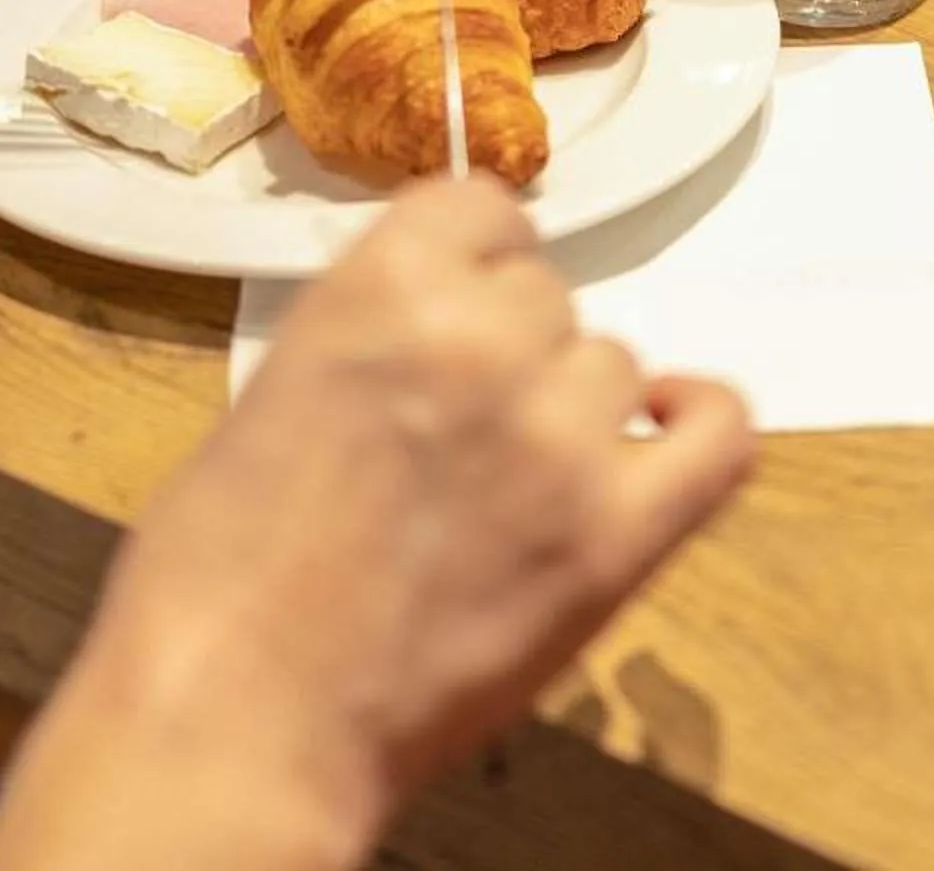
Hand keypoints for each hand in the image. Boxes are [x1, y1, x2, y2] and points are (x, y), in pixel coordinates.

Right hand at [0, 180, 754, 870]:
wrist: (240, 724)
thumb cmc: (215, 583)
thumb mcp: (272, 395)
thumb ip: (373, 339)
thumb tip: (431, 335)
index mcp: (386, 288)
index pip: (483, 209)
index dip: (472, 261)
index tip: (459, 304)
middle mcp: (486, 339)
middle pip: (546, 298)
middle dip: (507, 351)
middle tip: (456, 434)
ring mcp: (563, 436)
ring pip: (612, 367)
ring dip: (570, 410)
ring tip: (505, 484)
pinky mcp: (618, 534)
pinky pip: (718, 436)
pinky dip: (700, 420)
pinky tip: (661, 432)